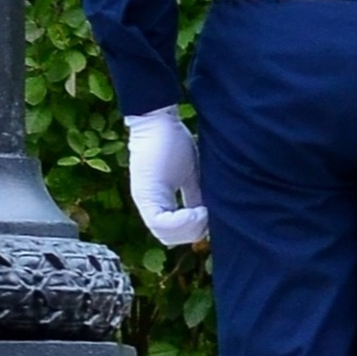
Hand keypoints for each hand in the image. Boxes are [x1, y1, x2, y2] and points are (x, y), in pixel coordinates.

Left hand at [126, 108, 207, 246]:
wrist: (158, 118)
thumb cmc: (174, 140)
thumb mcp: (192, 174)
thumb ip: (197, 196)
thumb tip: (213, 217)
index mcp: (157, 201)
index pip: (173, 231)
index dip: (193, 230)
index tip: (210, 217)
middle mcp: (147, 204)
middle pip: (168, 237)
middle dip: (192, 232)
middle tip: (210, 218)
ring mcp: (143, 200)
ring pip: (163, 233)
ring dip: (189, 228)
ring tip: (205, 214)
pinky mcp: (145, 194)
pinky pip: (160, 221)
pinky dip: (182, 222)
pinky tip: (199, 212)